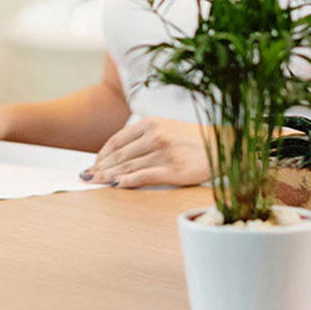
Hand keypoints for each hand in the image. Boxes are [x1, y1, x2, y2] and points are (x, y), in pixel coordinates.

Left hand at [83, 117, 209, 188]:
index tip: (93, 165)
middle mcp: (156, 136)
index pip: (117, 140)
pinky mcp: (174, 169)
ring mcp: (165, 152)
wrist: (224, 146)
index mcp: (151, 124)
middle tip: (86, 177)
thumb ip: (142, 138)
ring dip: (109, 176)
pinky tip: (117, 185)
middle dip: (101, 167)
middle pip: (120, 155)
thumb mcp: (166, 128)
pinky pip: (146, 176)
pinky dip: (129, 180)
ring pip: (129, 166)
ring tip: (96, 183)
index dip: (102, 154)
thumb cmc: (192, 139)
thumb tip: (117, 156)